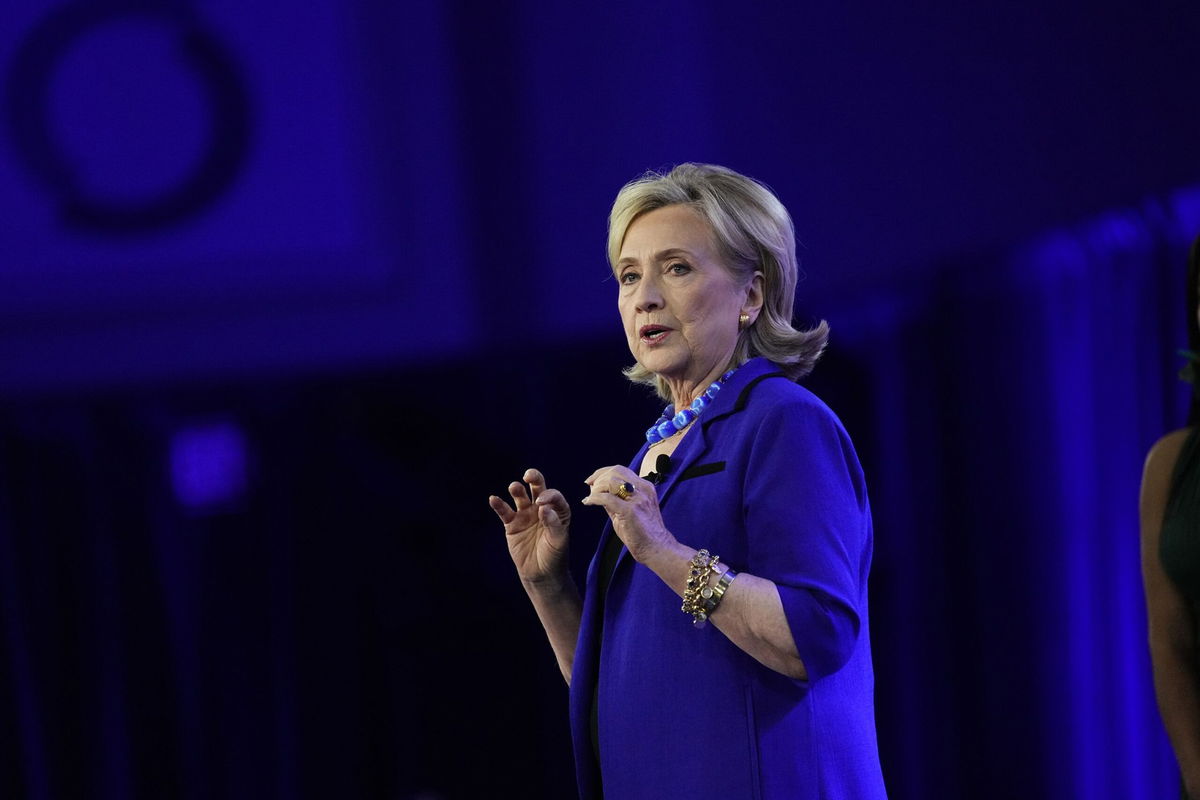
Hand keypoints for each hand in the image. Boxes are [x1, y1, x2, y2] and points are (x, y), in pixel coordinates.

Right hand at [489, 468, 571, 587]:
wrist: (541, 574)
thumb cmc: (554, 556)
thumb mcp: (558, 541)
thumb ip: (553, 524)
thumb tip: (544, 508)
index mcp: (558, 511)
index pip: (554, 497)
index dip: (549, 496)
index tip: (543, 504)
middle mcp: (542, 509)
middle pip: (538, 489)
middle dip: (534, 479)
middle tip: (529, 476)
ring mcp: (526, 515)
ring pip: (520, 497)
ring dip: (517, 490)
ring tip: (514, 487)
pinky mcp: (512, 524)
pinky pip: (504, 512)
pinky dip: (499, 505)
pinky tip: (493, 499)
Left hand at [582, 465, 676, 562]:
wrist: (656, 548)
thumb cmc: (643, 533)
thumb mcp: (631, 510)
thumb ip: (616, 499)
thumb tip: (597, 492)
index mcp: (645, 487)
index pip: (621, 470)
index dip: (603, 472)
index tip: (592, 480)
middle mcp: (643, 490)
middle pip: (616, 471)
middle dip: (598, 477)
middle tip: (589, 488)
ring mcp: (638, 499)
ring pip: (611, 481)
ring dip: (596, 488)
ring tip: (591, 498)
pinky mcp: (630, 511)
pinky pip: (606, 498)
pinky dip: (594, 498)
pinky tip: (589, 502)